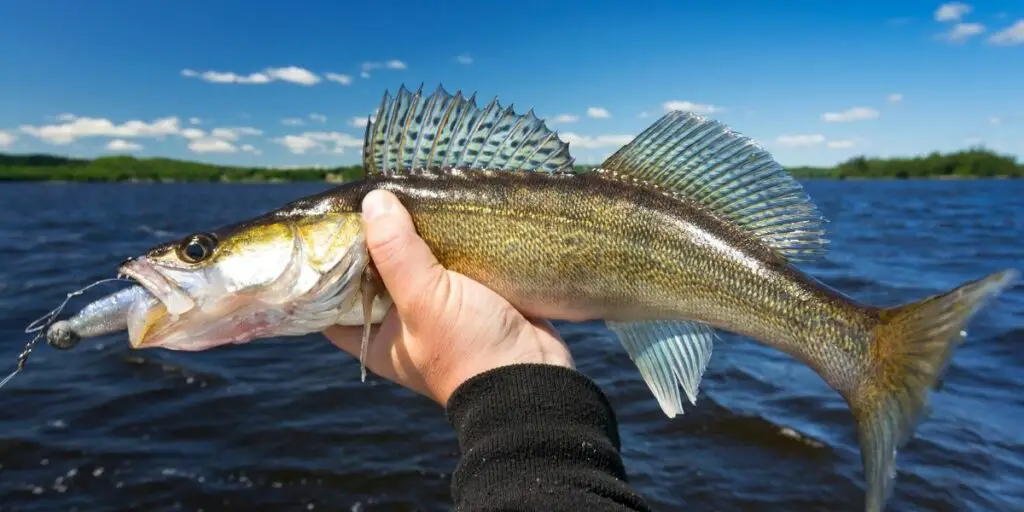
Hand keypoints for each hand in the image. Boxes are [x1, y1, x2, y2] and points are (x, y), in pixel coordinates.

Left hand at [323, 190, 574, 405]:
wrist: (535, 376)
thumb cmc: (469, 348)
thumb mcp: (424, 299)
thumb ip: (395, 251)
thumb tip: (374, 201)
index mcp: (378, 339)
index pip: (333, 305)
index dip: (324, 272)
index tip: (324, 232)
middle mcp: (403, 327)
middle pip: (376, 276)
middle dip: (376, 241)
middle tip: (371, 199)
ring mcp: (439, 312)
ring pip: (416, 266)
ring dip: (416, 237)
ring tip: (407, 194)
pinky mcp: (473, 298)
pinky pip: (452, 263)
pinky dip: (449, 241)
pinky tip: (444, 210)